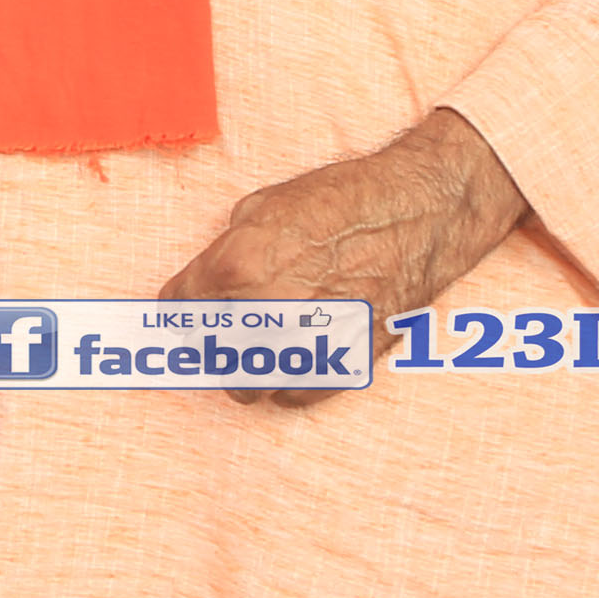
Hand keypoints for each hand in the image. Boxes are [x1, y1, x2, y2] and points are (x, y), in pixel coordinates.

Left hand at [159, 105, 525, 403]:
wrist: (420, 211)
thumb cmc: (343, 200)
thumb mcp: (263, 206)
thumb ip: (224, 252)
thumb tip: (202, 281)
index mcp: (237, 265)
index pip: (178, 305)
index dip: (181, 303)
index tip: (188, 304)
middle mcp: (268, 309)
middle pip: (208, 350)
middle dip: (210, 337)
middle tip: (222, 324)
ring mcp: (307, 341)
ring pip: (245, 385)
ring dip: (244, 369)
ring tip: (256, 346)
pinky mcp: (344, 363)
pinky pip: (293, 397)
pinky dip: (287, 383)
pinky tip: (293, 356)